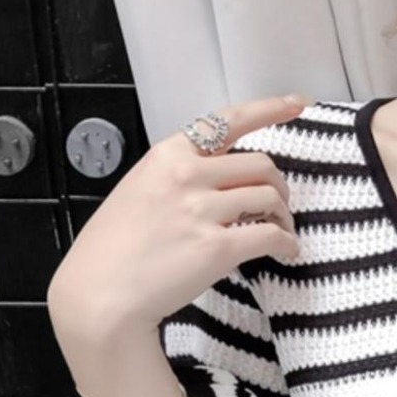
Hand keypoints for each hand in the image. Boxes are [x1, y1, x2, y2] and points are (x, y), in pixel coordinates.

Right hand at [47, 96, 306, 396]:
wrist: (99, 294)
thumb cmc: (112, 250)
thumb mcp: (139, 191)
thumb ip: (176, 179)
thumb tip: (212, 185)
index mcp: (169, 154)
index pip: (228, 121)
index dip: (269, 108)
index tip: (296, 102)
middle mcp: (188, 174)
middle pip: (259, 163)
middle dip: (278, 184)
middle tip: (278, 206)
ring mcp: (203, 210)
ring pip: (268, 197)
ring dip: (284, 216)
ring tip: (281, 232)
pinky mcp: (216, 249)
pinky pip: (269, 236)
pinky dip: (286, 244)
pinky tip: (287, 252)